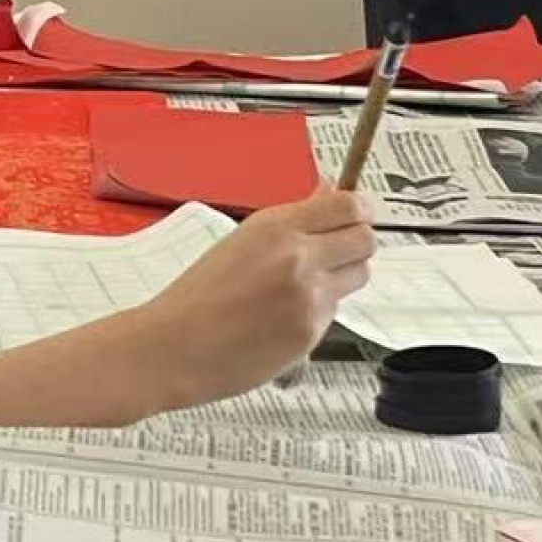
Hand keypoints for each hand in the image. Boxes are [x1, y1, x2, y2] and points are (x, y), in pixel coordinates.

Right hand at [123, 188, 375, 410]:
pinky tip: (285, 317)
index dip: (360, 209)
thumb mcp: (244, 239)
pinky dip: (318, 312)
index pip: (349, 205)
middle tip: (340, 249)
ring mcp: (308, 298)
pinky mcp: (311, 334)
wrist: (175, 345)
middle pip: (366, 240)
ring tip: (306, 286)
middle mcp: (298, 257)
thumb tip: (327, 195)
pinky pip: (334, 312)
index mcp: (278, 226)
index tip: (359, 212)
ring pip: (358, 276)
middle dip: (357, 243)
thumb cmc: (199, 295)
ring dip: (342, 278)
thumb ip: (293, 220)